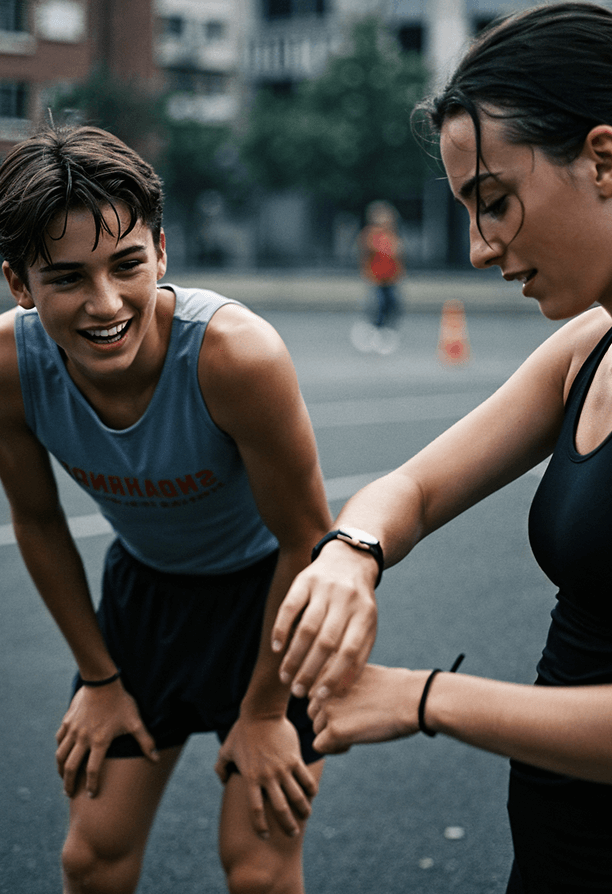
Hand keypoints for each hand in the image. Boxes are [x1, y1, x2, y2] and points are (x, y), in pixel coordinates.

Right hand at [55, 680, 157, 797]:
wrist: (102, 682)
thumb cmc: (121, 702)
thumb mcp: (135, 722)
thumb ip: (146, 741)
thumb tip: (156, 759)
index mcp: (99, 742)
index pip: (92, 771)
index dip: (92, 785)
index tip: (92, 794)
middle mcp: (83, 738)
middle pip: (70, 768)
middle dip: (69, 784)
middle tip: (69, 794)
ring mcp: (73, 730)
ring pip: (61, 755)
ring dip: (60, 769)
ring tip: (62, 777)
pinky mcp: (67, 721)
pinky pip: (59, 739)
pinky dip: (59, 749)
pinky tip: (62, 754)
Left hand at [215, 713, 318, 839]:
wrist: (262, 712)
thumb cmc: (243, 730)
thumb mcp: (226, 749)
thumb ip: (221, 766)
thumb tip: (223, 780)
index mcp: (250, 778)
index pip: (256, 810)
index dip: (260, 826)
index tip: (265, 836)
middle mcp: (267, 777)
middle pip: (280, 809)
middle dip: (287, 825)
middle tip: (292, 834)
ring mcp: (282, 768)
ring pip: (297, 797)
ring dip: (303, 810)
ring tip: (306, 816)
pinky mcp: (294, 758)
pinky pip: (305, 778)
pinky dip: (310, 789)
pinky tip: (312, 794)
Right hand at [271, 547, 377, 700]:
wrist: (350, 559)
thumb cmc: (358, 604)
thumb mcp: (366, 625)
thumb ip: (357, 655)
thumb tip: (337, 691)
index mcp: (364, 615)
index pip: (349, 652)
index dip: (333, 676)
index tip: (319, 698)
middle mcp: (346, 601)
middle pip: (326, 642)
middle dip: (309, 671)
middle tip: (297, 692)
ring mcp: (325, 588)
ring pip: (306, 628)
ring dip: (293, 656)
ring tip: (285, 676)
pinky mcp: (305, 579)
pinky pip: (290, 607)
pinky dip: (281, 628)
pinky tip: (276, 648)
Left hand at [308, 665, 422, 753]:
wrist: (413, 698)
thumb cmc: (391, 687)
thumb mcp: (356, 673)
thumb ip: (335, 682)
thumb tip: (315, 700)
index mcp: (327, 667)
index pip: (313, 693)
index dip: (330, 703)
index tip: (350, 704)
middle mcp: (322, 686)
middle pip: (313, 713)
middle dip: (330, 720)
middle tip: (356, 719)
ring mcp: (327, 708)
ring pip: (317, 730)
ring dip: (334, 734)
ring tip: (359, 728)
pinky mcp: (335, 730)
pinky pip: (320, 746)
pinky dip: (335, 748)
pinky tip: (353, 742)